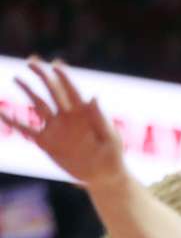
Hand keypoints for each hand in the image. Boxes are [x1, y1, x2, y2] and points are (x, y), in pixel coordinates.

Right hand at [0, 58, 125, 187]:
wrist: (103, 175)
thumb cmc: (112, 155)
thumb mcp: (110, 138)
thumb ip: (101, 119)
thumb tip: (94, 96)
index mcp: (84, 112)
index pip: (71, 90)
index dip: (63, 76)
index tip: (54, 64)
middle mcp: (67, 116)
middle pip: (53, 90)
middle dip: (42, 75)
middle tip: (31, 61)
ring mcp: (55, 128)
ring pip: (38, 105)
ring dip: (28, 91)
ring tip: (17, 78)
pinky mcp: (46, 142)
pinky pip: (26, 130)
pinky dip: (14, 121)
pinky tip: (1, 113)